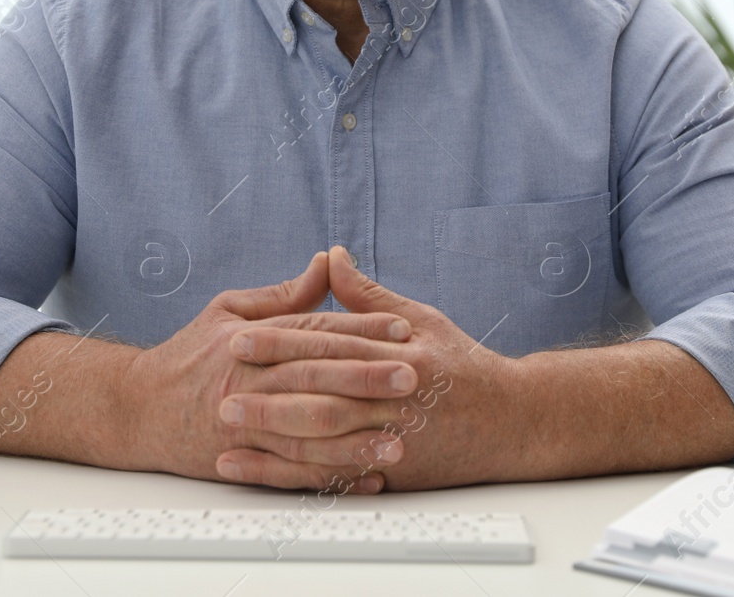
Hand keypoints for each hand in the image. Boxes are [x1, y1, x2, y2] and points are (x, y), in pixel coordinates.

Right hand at [122, 250, 420, 491]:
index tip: (402, 330)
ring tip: (400, 441)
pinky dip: (332, 477)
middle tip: (414, 377)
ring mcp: (243, 425)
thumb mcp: (229, 310)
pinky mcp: (240, 461)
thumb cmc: (188, 356)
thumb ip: (284, 294)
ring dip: (356, 439)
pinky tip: (367, 479)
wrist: (135, 409)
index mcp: (250, 339)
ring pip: (308, 432)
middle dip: (368, 378)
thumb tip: (328, 262)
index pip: (315, 331)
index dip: (361, 330)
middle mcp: (249, 381)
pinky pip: (292, 472)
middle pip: (316, 378)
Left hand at [214, 246, 527, 491]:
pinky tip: (260, 473)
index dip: (279, 342)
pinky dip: (294, 477)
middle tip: (218, 391)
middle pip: (322, 394)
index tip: (238, 339)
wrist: (515, 421)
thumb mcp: (421, 319)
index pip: (328, 344)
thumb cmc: (463, 366)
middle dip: (267, 393)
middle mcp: (396, 394)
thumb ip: (368, 295)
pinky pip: (335, 477)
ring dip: (272, 438)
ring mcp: (396, 437)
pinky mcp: (394, 471)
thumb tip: (332, 256)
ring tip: (226, 434)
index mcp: (399, 351)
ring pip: (325, 439)